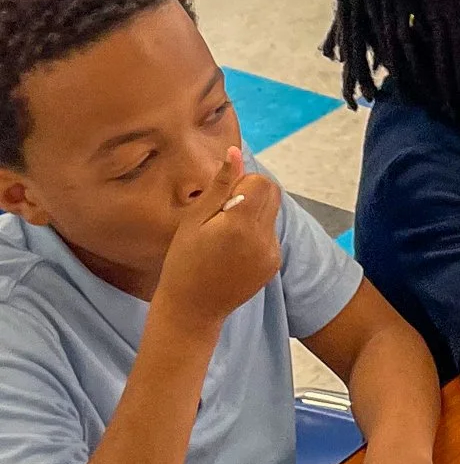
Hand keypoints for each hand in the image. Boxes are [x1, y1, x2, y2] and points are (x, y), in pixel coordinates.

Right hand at [154, 147, 281, 336]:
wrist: (191, 311)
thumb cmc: (183, 262)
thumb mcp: (194, 221)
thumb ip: (219, 186)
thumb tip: (235, 153)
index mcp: (240, 225)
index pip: (260, 182)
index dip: (241, 185)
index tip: (221, 203)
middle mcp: (263, 238)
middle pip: (271, 194)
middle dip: (251, 195)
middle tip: (222, 216)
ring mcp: (271, 253)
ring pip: (272, 213)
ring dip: (254, 214)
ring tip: (226, 236)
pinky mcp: (273, 264)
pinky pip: (271, 234)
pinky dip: (256, 234)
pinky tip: (233, 251)